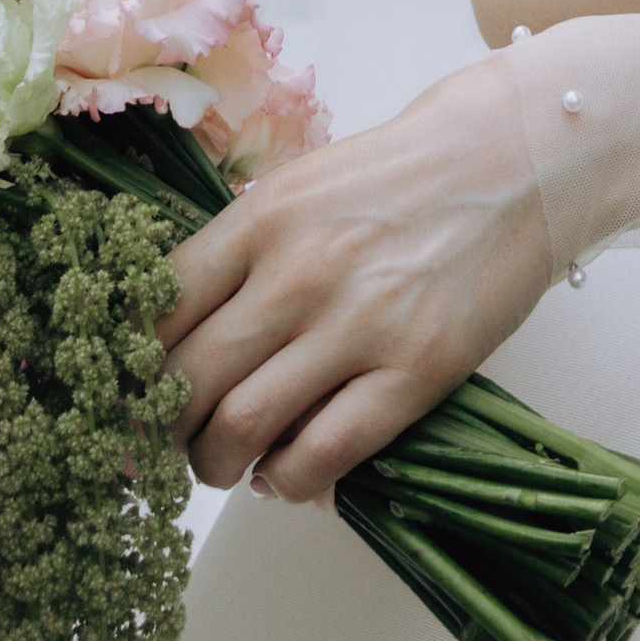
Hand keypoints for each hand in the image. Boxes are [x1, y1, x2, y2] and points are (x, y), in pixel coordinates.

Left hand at [160, 55, 557, 500]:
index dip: (127, 371)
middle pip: (185, 381)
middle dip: (164, 431)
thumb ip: (239, 250)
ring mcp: (358, 323)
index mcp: (261, 217)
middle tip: (173, 441)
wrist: (515, 158)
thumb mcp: (301, 185)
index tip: (124, 399)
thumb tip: (172, 333)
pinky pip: (322, 456)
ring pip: (240, 428)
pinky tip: (287, 472)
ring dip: (216, 464)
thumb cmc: (400, 175)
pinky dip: (287, 481)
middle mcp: (298, 270)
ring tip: (227, 462)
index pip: (156, 311)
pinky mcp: (416, 370)